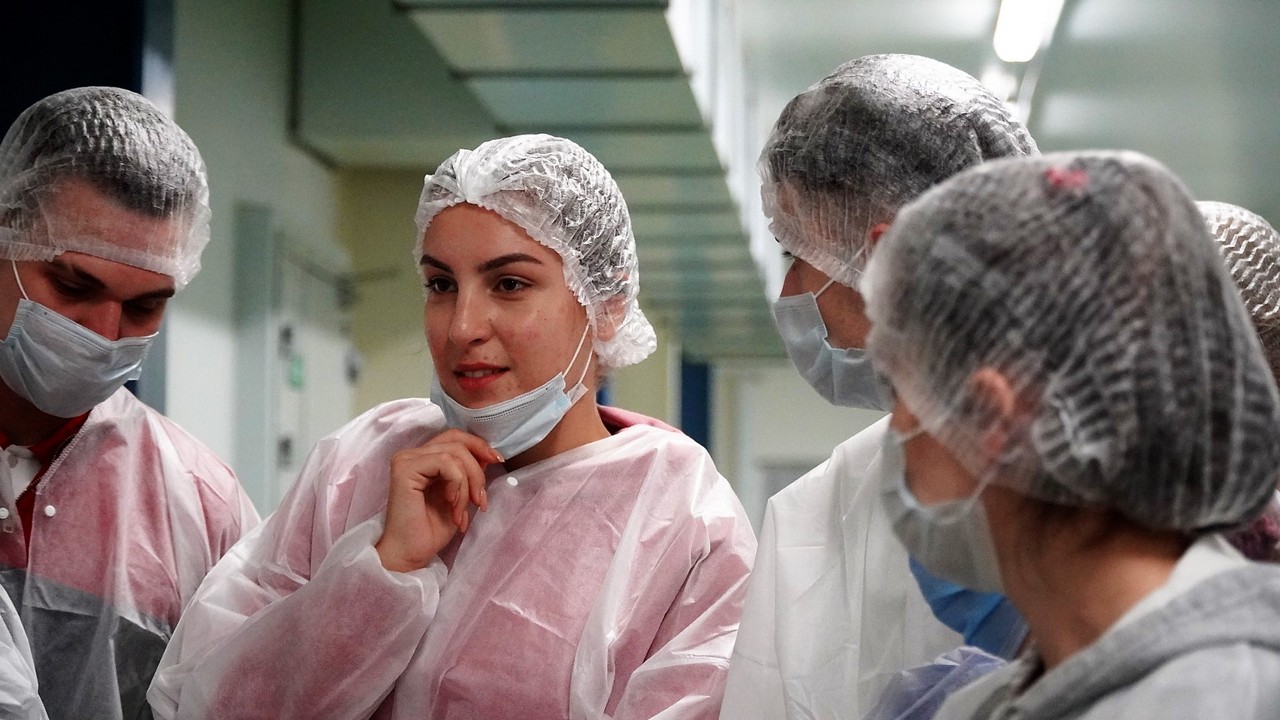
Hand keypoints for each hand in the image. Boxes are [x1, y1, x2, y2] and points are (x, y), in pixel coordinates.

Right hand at [375, 429, 501, 571]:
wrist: (411, 553)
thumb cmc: (431, 530)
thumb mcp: (460, 495)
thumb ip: (468, 473)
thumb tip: (487, 455)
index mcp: (423, 458)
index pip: (455, 437)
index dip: (479, 446)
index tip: (498, 461)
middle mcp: (412, 454)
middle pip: (457, 442)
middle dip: (477, 471)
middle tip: (480, 500)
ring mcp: (406, 460)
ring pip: (454, 453)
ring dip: (467, 485)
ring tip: (462, 511)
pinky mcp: (404, 469)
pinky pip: (445, 463)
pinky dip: (457, 484)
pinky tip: (451, 504)